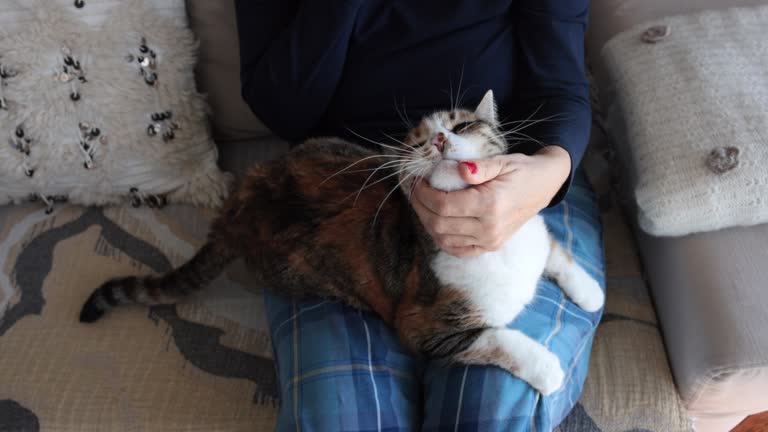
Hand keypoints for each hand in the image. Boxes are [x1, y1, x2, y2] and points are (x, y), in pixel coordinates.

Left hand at [412, 146, 570, 256]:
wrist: (543, 185)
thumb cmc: (521, 170)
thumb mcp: (502, 161)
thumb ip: (479, 167)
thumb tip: (458, 169)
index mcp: (491, 205)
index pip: (444, 205)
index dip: (424, 194)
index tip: (417, 182)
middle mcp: (489, 228)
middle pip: (439, 224)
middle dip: (420, 207)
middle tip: (415, 191)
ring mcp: (490, 241)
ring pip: (444, 239)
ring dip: (427, 222)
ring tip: (422, 204)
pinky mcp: (490, 247)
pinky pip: (458, 250)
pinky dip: (442, 239)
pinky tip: (436, 222)